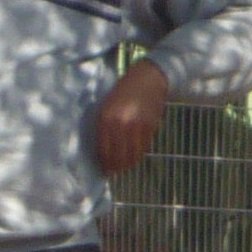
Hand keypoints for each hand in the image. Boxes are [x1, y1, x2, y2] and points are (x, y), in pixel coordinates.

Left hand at [94, 57, 169, 175]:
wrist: (147, 79)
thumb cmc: (122, 93)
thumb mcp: (106, 106)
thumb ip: (103, 126)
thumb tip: (101, 150)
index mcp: (105, 117)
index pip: (103, 146)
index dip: (103, 161)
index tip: (102, 168)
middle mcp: (121, 122)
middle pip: (117, 152)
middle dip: (114, 165)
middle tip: (112, 172)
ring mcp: (137, 124)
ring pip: (131, 151)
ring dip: (127, 163)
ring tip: (122, 168)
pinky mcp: (150, 125)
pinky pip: (143, 145)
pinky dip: (138, 154)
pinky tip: (134, 157)